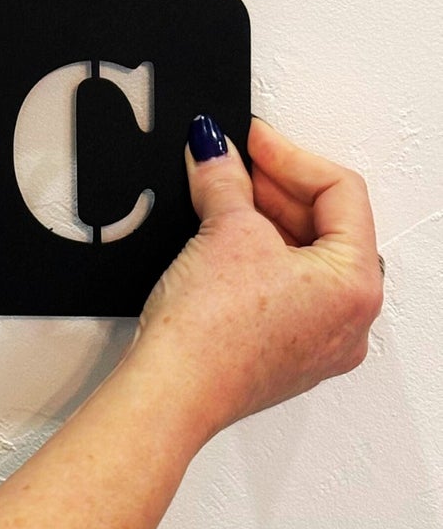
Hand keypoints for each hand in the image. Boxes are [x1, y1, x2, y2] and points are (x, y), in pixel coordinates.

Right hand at [129, 117, 383, 443]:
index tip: (250, 139)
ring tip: (219, 195)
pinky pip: (285, 287)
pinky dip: (257, 254)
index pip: (340, 192)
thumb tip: (216, 150)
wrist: (173, 389)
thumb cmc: (212, 332)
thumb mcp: (224, 230)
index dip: (289, 154)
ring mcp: (318, 339)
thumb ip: (224, 178)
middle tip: (231, 159)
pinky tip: (219, 238)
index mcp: (356, 285)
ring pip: (304, 256)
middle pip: (326, 224)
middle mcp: (349, 318)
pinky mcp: (283, 350)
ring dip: (264, 217)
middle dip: (275, 185)